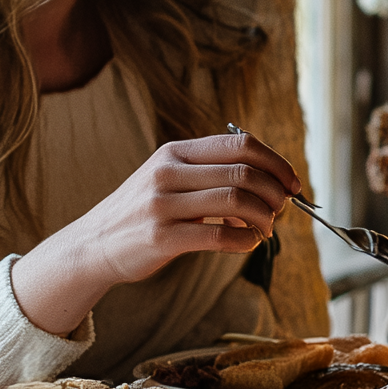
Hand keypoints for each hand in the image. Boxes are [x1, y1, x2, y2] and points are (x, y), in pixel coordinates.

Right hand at [10, 132, 300, 337]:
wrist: (93, 244)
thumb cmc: (143, 211)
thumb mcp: (169, 177)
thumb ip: (212, 173)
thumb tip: (271, 182)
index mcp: (175, 151)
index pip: (240, 144)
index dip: (276, 162)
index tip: (293, 182)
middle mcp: (168, 172)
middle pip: (243, 172)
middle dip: (274, 192)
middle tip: (282, 210)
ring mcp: (162, 204)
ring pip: (236, 202)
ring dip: (264, 217)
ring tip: (266, 229)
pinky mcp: (161, 238)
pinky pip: (219, 237)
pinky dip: (246, 241)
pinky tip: (249, 244)